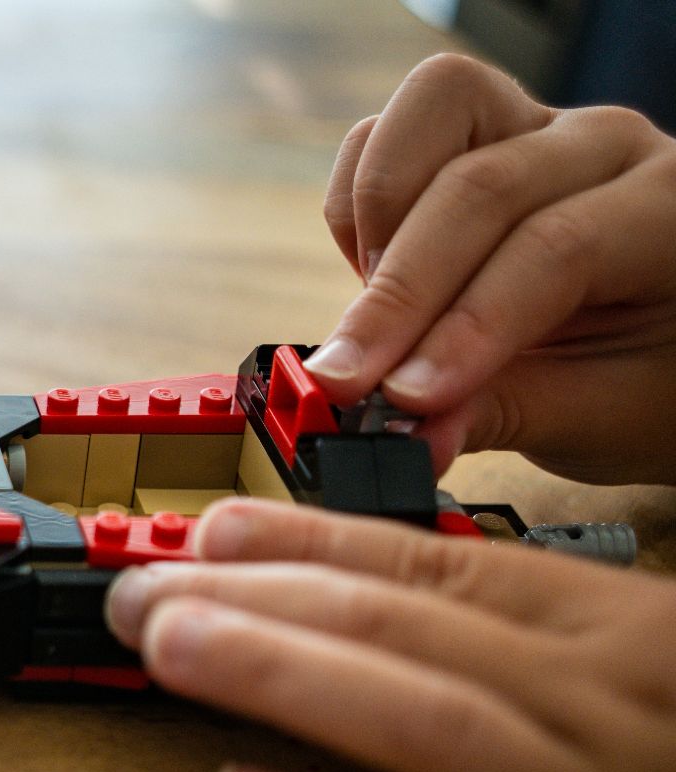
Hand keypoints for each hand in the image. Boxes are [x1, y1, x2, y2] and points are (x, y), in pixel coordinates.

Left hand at [104, 497, 675, 771]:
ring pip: (421, 726)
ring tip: (165, 645)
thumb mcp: (660, 670)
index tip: (208, 526)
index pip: (448, 564)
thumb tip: (391, 590)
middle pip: (412, 632)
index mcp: (632, 635)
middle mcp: (613, 712)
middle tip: (140, 583)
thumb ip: (552, 625)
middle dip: (259, 599)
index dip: (311, 542)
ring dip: (278, 677)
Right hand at [311, 53, 675, 483]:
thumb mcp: (598, 414)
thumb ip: (501, 414)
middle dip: (401, 292)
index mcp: (669, 211)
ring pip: (429, 114)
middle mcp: (603, 146)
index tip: (405, 398)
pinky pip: (381, 138)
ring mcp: (531, 125)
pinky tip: (370, 283)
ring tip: (368, 317)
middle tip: (349, 379)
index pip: (557, 246)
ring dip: (372, 222)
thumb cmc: (646, 377)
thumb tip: (406, 436)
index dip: (470, 323)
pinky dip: (354, 211)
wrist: (652, 335)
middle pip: (481, 186)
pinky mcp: (463, 134)